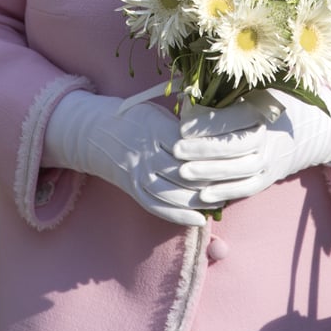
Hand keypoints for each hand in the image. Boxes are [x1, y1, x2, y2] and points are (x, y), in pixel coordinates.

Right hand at [43, 90, 221, 225]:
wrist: (97, 132)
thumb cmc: (136, 118)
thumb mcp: (158, 112)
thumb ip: (184, 125)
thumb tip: (218, 134)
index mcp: (154, 128)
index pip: (188, 147)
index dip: (210, 156)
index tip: (231, 159)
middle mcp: (144, 152)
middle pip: (182, 172)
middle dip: (209, 181)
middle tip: (233, 184)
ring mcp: (137, 173)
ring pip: (171, 193)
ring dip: (198, 201)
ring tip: (221, 202)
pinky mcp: (132, 189)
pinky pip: (156, 206)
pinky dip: (178, 215)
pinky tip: (199, 219)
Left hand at [173, 89, 330, 205]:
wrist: (307, 126)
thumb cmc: (268, 102)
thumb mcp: (251, 90)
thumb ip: (223, 96)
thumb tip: (187, 103)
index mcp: (266, 107)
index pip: (236, 117)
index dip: (209, 124)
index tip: (182, 126)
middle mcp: (271, 135)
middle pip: (237, 145)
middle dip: (205, 150)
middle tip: (176, 150)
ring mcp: (272, 158)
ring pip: (242, 169)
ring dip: (211, 173)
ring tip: (183, 173)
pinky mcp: (270, 176)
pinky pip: (248, 188)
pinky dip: (226, 193)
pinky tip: (203, 196)